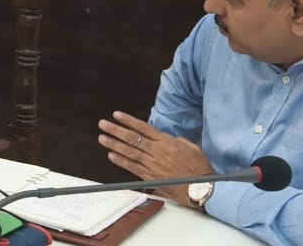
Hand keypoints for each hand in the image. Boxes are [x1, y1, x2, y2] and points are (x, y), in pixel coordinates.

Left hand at [98, 111, 213, 205]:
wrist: (200, 188)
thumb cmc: (199, 169)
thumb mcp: (192, 147)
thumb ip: (178, 141)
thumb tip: (170, 138)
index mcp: (166, 141)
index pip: (143, 127)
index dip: (128, 120)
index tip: (117, 115)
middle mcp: (156, 151)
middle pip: (132, 138)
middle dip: (115, 130)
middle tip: (103, 124)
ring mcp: (152, 164)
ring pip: (129, 151)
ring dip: (113, 144)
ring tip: (102, 138)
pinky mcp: (150, 177)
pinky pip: (132, 167)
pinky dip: (121, 161)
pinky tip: (112, 155)